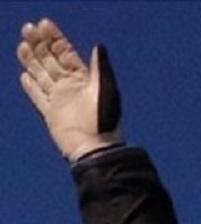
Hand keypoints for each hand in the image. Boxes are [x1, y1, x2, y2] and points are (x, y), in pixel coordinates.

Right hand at [17, 18, 122, 160]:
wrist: (94, 149)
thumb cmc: (103, 121)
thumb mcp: (106, 90)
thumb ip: (100, 68)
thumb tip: (99, 46)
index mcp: (83, 79)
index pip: (65, 53)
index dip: (54, 38)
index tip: (43, 24)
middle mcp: (70, 87)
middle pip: (50, 61)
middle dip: (40, 44)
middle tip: (28, 29)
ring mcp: (60, 100)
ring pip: (41, 75)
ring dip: (32, 60)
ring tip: (22, 45)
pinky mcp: (51, 114)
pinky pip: (38, 97)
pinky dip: (31, 86)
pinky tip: (24, 75)